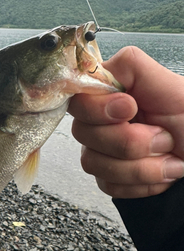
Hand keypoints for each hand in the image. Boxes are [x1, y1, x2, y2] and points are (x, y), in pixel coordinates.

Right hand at [69, 46, 183, 197]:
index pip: (78, 97)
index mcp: (112, 91)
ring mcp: (99, 148)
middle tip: (164, 138)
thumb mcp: (173, 88)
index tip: (130, 109)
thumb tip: (100, 66)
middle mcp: (99, 118)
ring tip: (169, 159)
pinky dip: (140, 183)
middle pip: (82, 132)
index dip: (98, 109)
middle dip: (130, 142)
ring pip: (92, 162)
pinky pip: (106, 184)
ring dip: (140, 167)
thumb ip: (134, 67)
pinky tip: (160, 173)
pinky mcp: (106, 175)